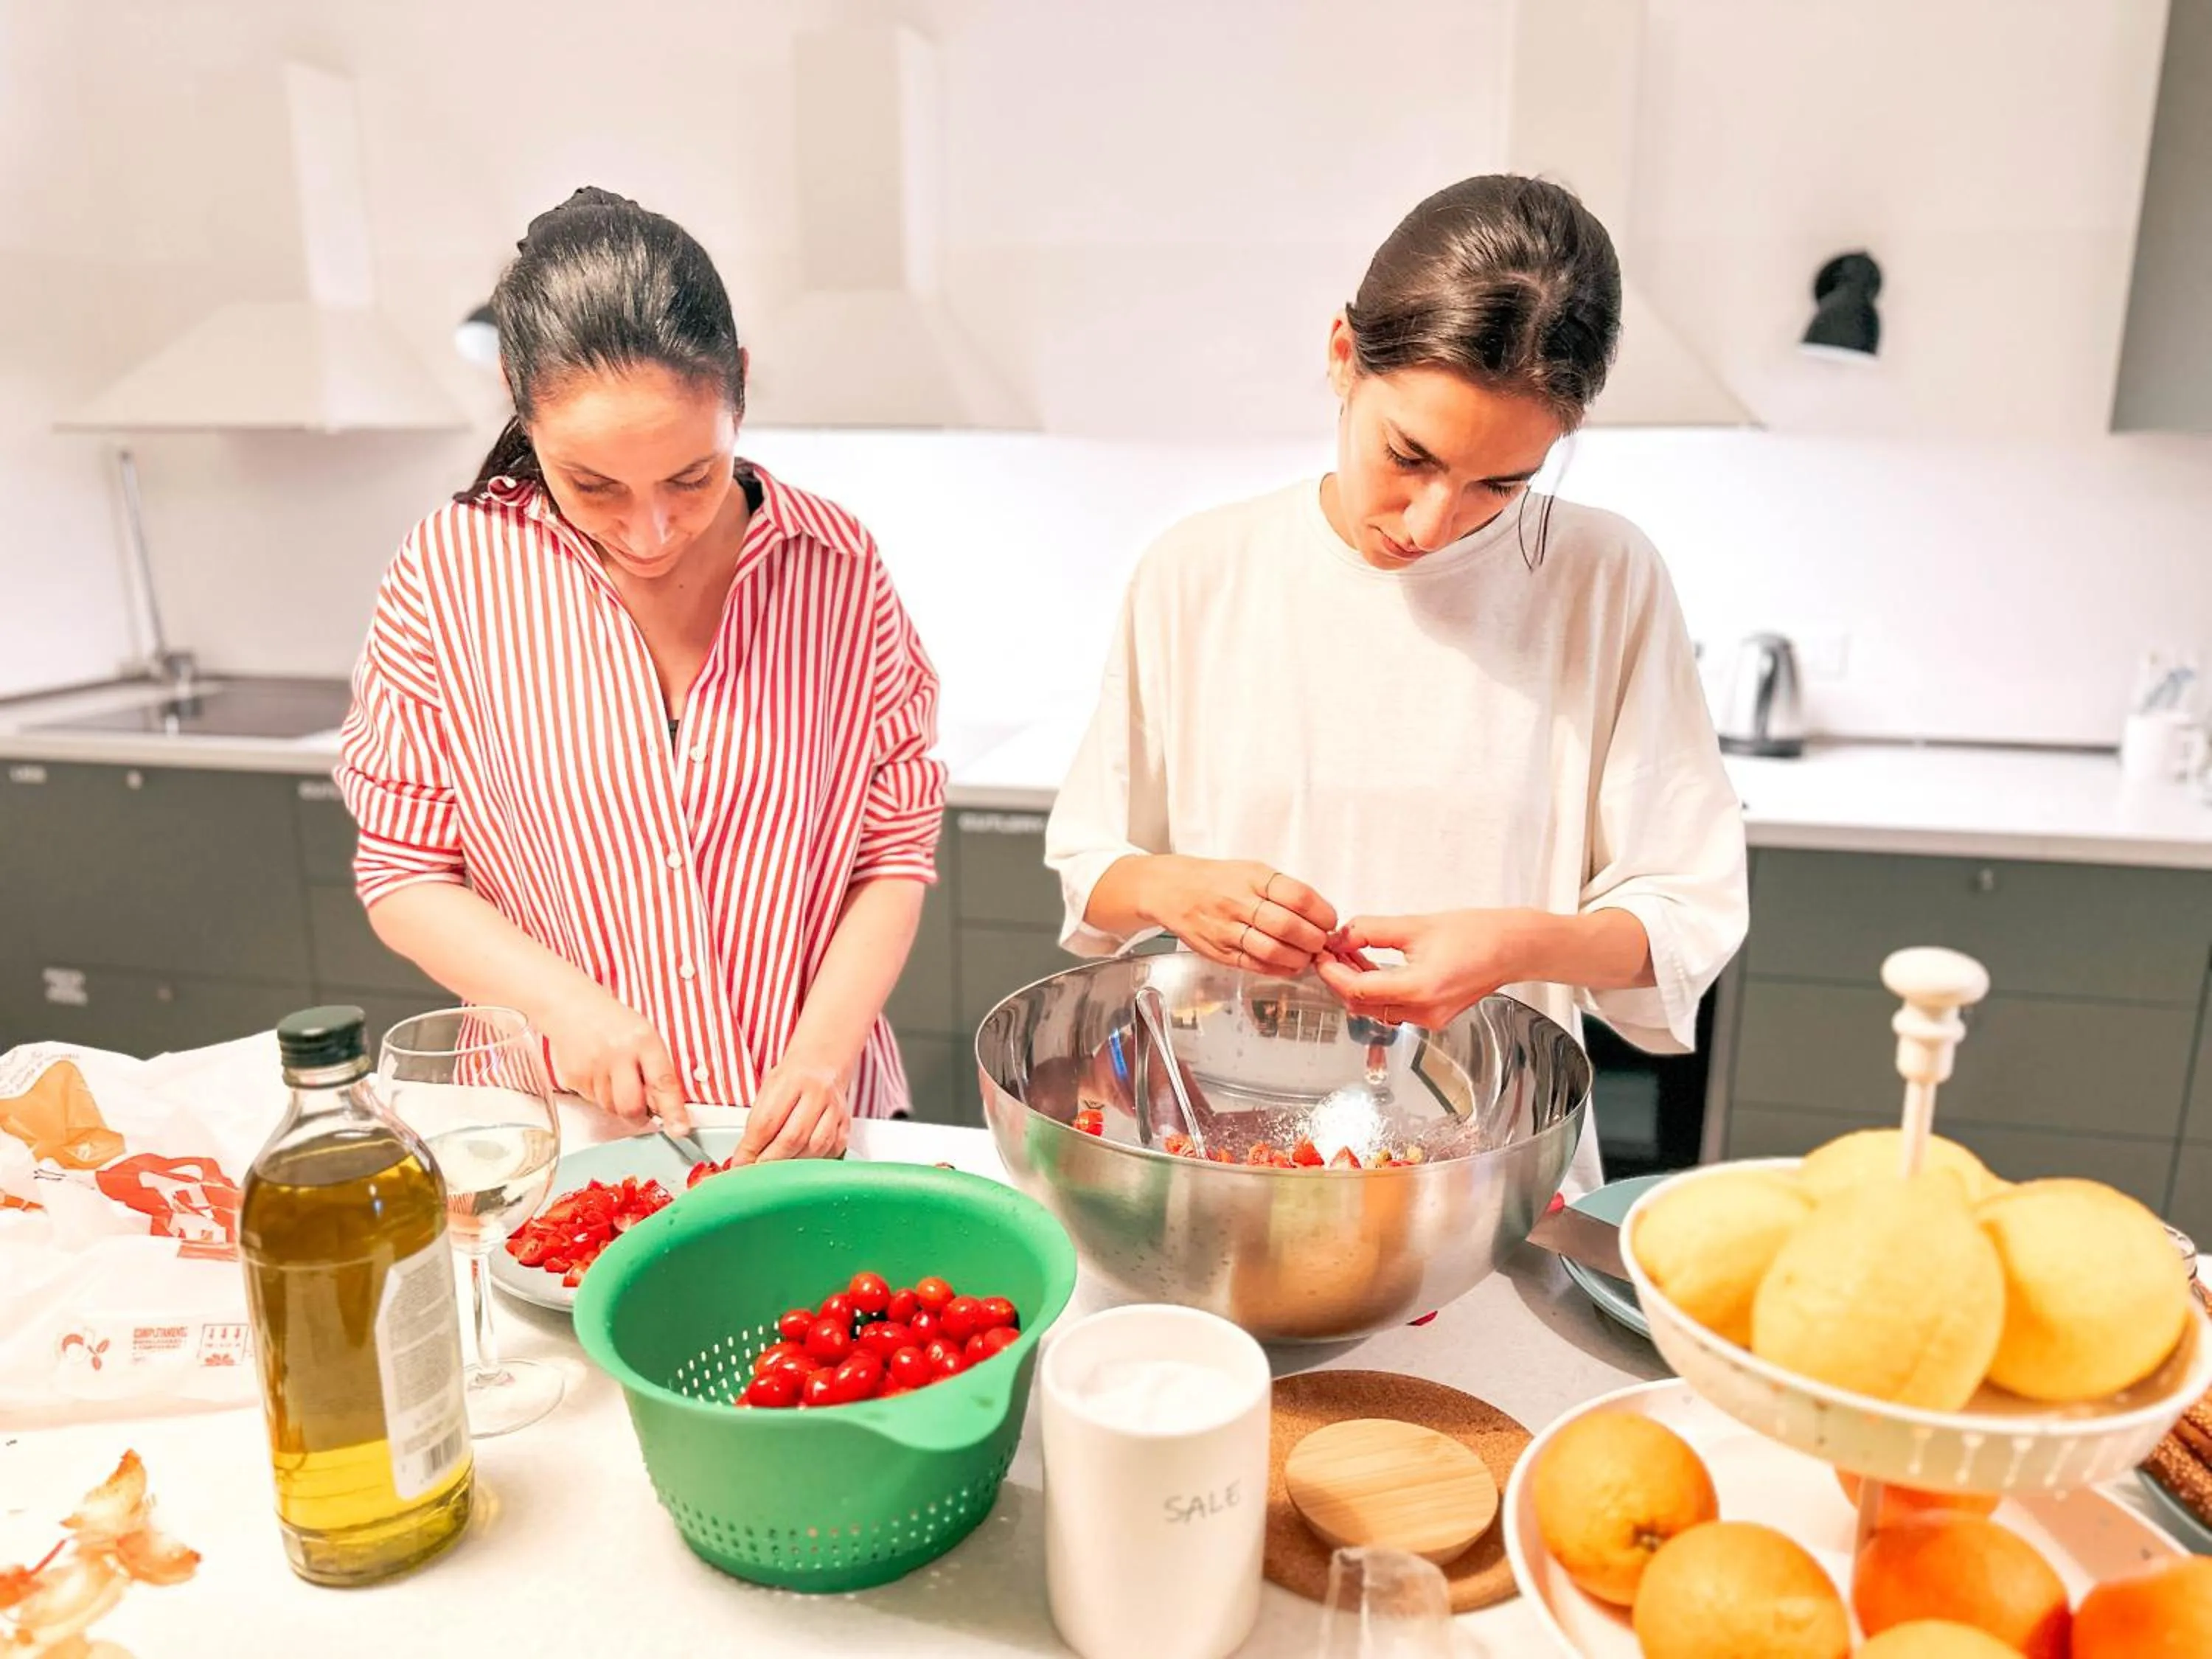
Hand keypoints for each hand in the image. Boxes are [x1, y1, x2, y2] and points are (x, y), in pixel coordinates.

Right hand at [538, 984, 689, 1131]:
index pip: (663, 1082)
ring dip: (617, 1102)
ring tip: (614, 1076)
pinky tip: (598, 1073)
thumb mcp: (645, 1036)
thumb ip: (657, 1069)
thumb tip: (665, 1108)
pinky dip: (599, 1095)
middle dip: (639, 1115)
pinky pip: (592, 1102)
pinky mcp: (573, 1078)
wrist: (571, 1008)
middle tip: (640, 1107)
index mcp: (643, 1041)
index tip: (680, 1130)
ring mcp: (592, 1068)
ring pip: (611, 1109)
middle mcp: (617, 1055)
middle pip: (631, 1107)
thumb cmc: (614, 1023)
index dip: (673, 1111)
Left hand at [731, 1059, 850, 1164]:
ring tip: (779, 1168)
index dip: (751, 1148)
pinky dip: (814, 1161)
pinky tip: (802, 1159)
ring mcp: (835, 1108)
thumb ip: (757, 1121)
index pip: (767, 1122)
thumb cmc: (792, 1078)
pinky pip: (832, 1150)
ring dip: (793, 1165)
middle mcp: (817, 1093)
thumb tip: (745, 1158)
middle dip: (770, 1161)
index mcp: (792, 1080)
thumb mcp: (768, 1089)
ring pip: (814, 1148)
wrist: (823, 1063)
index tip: (741, 1163)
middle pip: (792, 1138)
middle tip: (757, 1171)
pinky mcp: (846, 1123)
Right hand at [1140, 856, 1338, 975]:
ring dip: (1299, 958)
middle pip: (1289, 926)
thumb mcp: (1251, 871)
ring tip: (1307, 955)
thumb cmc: (1217, 880)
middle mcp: (1238, 902)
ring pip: (1273, 950)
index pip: (1299, 897)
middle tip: (1322, 942)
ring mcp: (1227, 929)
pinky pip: (1255, 964)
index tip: (1330, 920)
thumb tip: (1320, 914)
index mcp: (1252, 878)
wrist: (1172, 890)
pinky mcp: (1219, 952)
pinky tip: (1289, 964)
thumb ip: (1283, 891)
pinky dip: (1279, 968)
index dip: (1322, 913)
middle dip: (1315, 939)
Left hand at [1315, 909, 1540, 1028]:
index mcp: (1419, 989)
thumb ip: (1370, 930)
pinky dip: (1375, 989)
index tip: (1321, 954)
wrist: (1514, 947)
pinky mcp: (1432, 1016)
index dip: (1332, 972)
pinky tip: (1369, 965)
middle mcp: (1423, 1012)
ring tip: (1347, 953)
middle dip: (1339, 978)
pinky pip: (1392, 1008)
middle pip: (1361, 1004)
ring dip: (1356, 983)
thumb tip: (1340, 936)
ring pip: (1375, 1008)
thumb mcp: (1415, 925)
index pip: (1357, 989)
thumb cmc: (1478, 934)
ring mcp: (1428, 1018)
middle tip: (1329, 951)